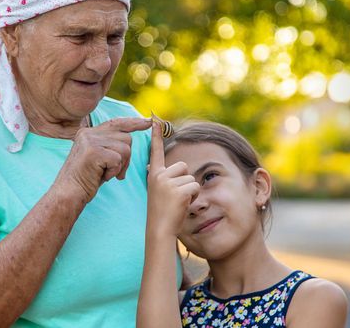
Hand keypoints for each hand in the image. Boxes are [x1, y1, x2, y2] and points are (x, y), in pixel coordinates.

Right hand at [53, 117, 151, 203]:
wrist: (68, 193)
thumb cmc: (85, 179)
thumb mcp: (98, 158)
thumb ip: (109, 145)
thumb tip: (129, 139)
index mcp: (88, 132)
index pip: (117, 123)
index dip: (134, 122)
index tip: (149, 122)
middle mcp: (89, 133)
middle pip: (126, 138)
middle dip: (127, 157)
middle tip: (115, 172)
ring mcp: (90, 141)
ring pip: (125, 149)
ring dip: (121, 166)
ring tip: (106, 174)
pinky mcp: (93, 152)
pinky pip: (118, 160)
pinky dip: (114, 171)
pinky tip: (102, 176)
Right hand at [146, 121, 199, 236]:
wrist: (159, 230)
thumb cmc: (162, 213)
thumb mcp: (158, 191)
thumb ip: (164, 178)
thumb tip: (168, 168)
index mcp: (154, 175)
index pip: (156, 151)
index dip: (156, 135)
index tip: (154, 119)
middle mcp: (160, 175)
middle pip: (184, 167)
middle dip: (185, 181)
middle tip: (175, 197)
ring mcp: (169, 182)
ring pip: (191, 178)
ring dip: (190, 191)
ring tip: (177, 203)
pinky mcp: (179, 190)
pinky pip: (195, 187)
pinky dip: (193, 197)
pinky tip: (183, 205)